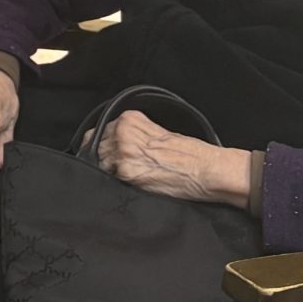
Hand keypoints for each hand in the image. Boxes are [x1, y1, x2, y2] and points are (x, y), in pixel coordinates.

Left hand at [96, 111, 253, 207]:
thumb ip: (134, 134)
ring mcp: (122, 152)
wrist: (206, 169)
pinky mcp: (127, 172)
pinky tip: (133, 181)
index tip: (105, 154)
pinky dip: (117, 181)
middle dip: (103, 157)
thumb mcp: (158, 133)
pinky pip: (109, 178)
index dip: (101, 145)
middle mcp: (122, 133)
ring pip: (100, 162)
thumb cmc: (189, 153)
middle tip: (118, 167)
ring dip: (109, 170)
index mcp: (129, 120)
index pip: (99, 132)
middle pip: (96, 147)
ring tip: (130, 175)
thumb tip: (114, 141)